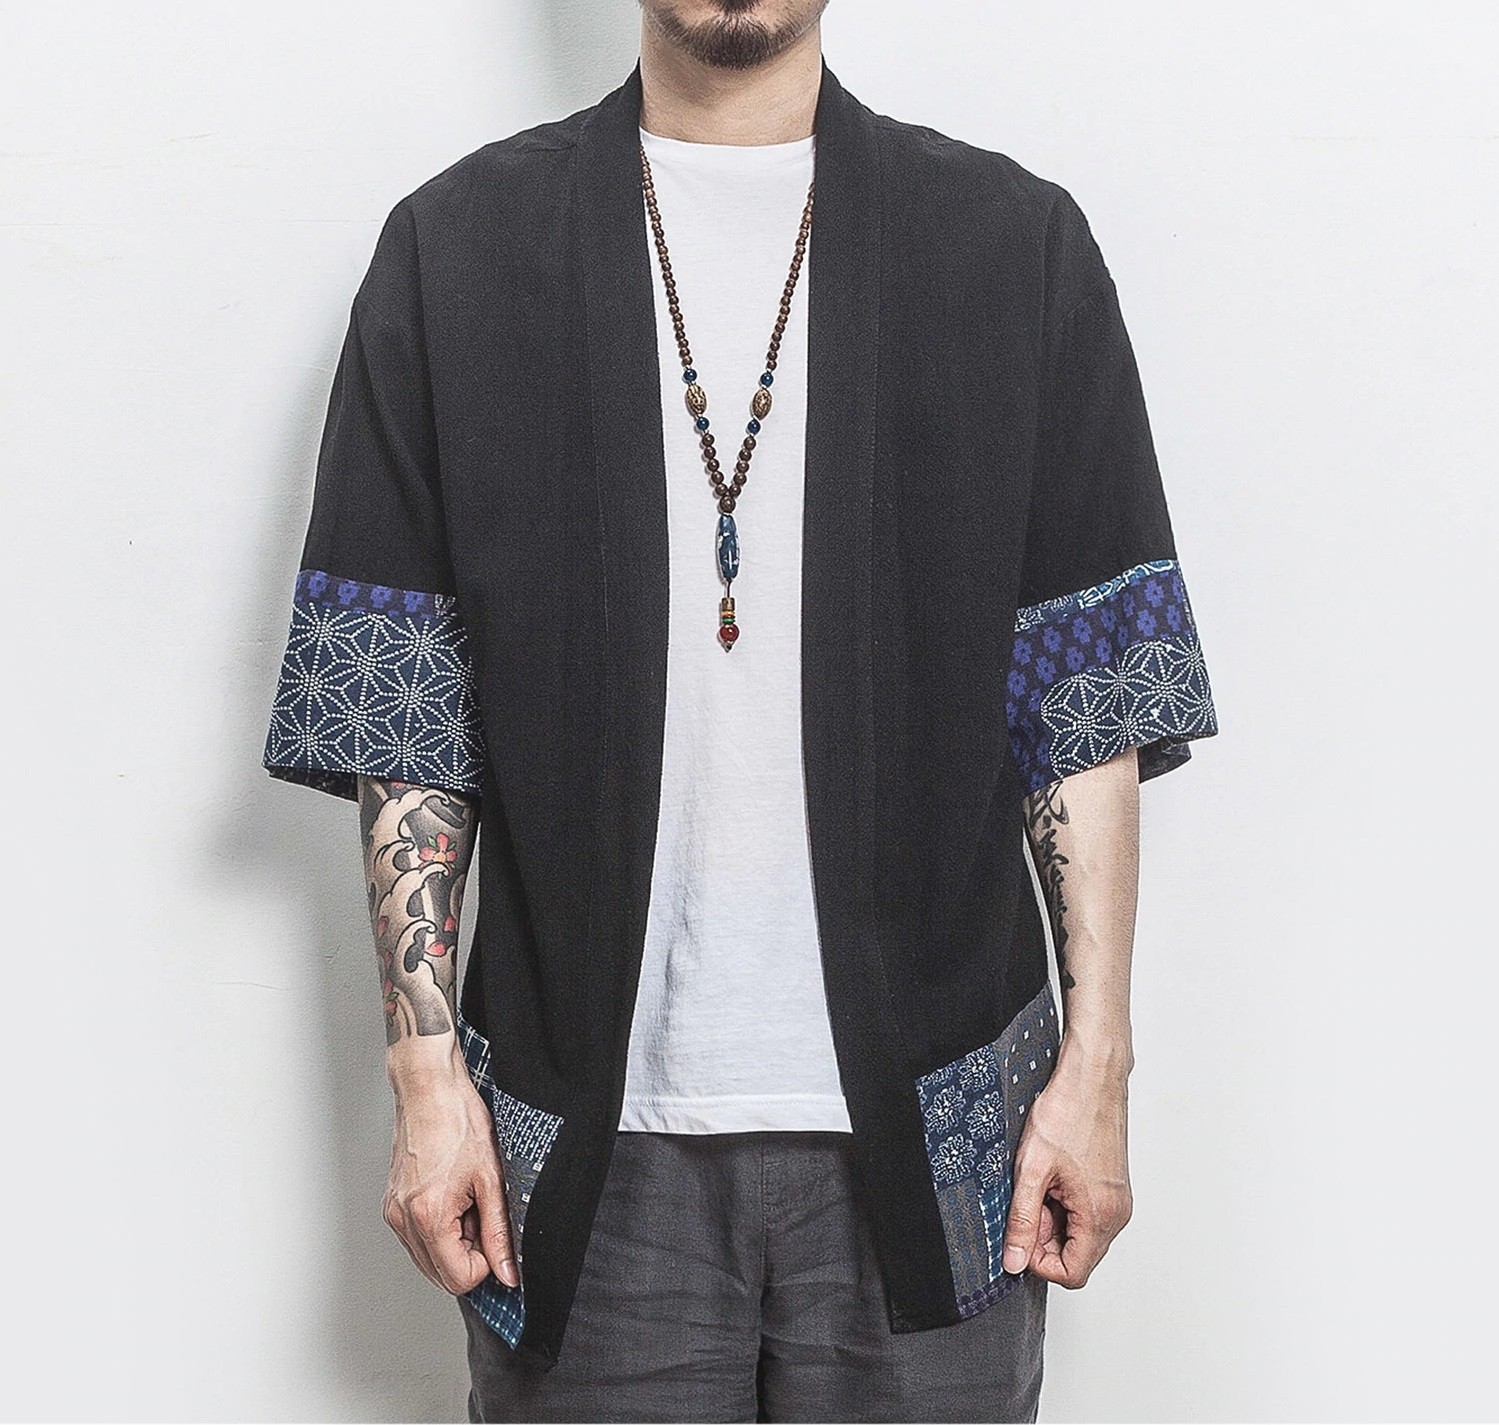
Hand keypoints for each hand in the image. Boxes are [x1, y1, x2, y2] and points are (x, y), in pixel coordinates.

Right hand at [383, 1047, 518, 1293]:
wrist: (429, 1088)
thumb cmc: (457, 1120)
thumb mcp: (491, 1178)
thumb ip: (499, 1231)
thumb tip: (507, 1270)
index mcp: (428, 1216)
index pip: (458, 1279)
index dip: (485, 1263)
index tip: (494, 1235)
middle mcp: (403, 1219)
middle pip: (440, 1275)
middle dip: (469, 1254)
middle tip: (482, 1214)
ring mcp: (393, 1212)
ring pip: (428, 1258)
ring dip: (453, 1241)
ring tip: (466, 1200)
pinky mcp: (392, 1203)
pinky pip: (417, 1237)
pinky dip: (439, 1228)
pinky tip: (452, 1195)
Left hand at [1000, 1044, 1132, 1287]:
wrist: (1091, 1078)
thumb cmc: (1067, 1113)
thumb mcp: (1031, 1169)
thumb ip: (1022, 1220)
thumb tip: (1014, 1260)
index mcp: (1100, 1216)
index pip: (1072, 1274)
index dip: (1039, 1262)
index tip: (1021, 1235)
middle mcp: (1117, 1214)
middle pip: (1078, 1256)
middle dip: (1045, 1239)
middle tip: (1026, 1202)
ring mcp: (1117, 1201)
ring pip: (1081, 1235)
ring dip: (1053, 1221)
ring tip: (1039, 1184)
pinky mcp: (1112, 1188)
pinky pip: (1087, 1215)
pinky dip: (1064, 1207)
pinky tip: (1052, 1178)